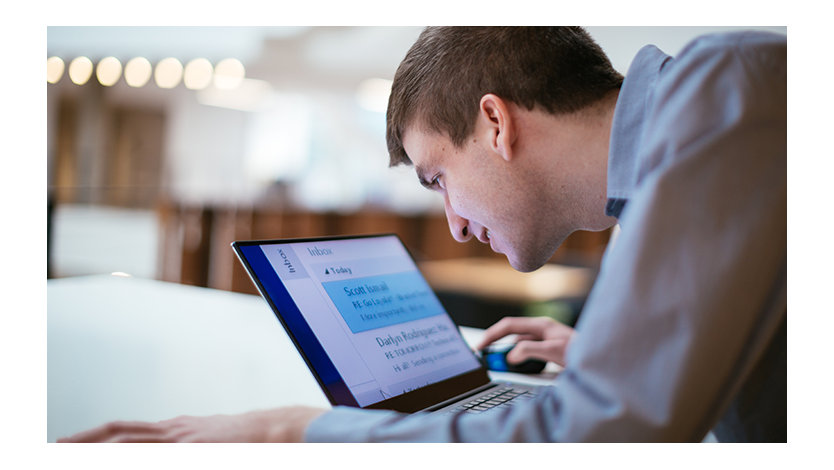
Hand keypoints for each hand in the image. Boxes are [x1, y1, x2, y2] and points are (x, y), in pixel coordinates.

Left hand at [57, 406, 326, 442]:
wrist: (281, 429)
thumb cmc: (251, 440)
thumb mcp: (212, 440)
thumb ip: (188, 441)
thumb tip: (167, 443)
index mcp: (177, 429)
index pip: (124, 430)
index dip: (93, 437)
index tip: (66, 443)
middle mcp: (175, 430)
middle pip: (118, 432)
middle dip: (82, 440)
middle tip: (54, 446)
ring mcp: (183, 438)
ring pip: (128, 440)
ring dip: (95, 445)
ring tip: (65, 448)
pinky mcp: (193, 447)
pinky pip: (154, 451)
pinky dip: (129, 452)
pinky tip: (112, 453)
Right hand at [476, 316, 574, 366]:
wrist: (600, 361)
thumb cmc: (581, 352)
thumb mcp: (553, 351)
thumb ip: (530, 351)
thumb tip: (511, 356)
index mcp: (540, 325)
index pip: (509, 325)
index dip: (492, 335)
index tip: (481, 346)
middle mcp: (541, 330)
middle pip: (511, 334)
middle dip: (496, 344)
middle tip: (485, 357)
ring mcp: (544, 340)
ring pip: (518, 344)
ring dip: (507, 353)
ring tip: (498, 363)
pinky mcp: (548, 351)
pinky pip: (526, 352)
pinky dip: (517, 359)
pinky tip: (516, 367)